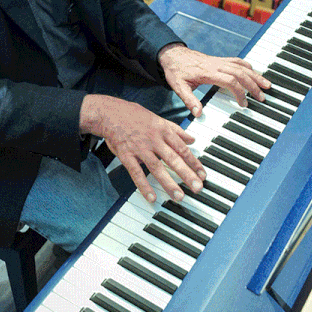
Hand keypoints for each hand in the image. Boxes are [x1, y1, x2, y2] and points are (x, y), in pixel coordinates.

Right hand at [80, 94, 204, 203]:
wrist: (109, 113)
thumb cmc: (134, 115)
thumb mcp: (158, 118)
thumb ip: (176, 130)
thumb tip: (192, 139)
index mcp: (163, 130)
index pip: (182, 149)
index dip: (194, 162)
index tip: (203, 174)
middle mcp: (154, 140)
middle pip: (173, 159)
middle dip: (187, 175)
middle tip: (197, 188)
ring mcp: (140, 149)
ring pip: (157, 168)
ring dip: (169, 183)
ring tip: (179, 196)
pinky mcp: (127, 156)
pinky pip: (136, 173)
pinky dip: (144, 186)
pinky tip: (152, 197)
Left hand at [157, 44, 270, 117]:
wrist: (172, 54)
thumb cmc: (175, 70)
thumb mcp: (178, 87)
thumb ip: (189, 100)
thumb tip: (199, 113)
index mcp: (208, 72)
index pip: (230, 81)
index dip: (240, 92)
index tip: (244, 104)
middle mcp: (216, 64)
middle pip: (241, 73)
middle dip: (254, 85)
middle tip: (262, 97)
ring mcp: (219, 61)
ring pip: (242, 66)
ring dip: (255, 75)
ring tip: (267, 84)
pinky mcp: (219, 59)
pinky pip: (237, 60)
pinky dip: (248, 66)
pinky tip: (254, 71)